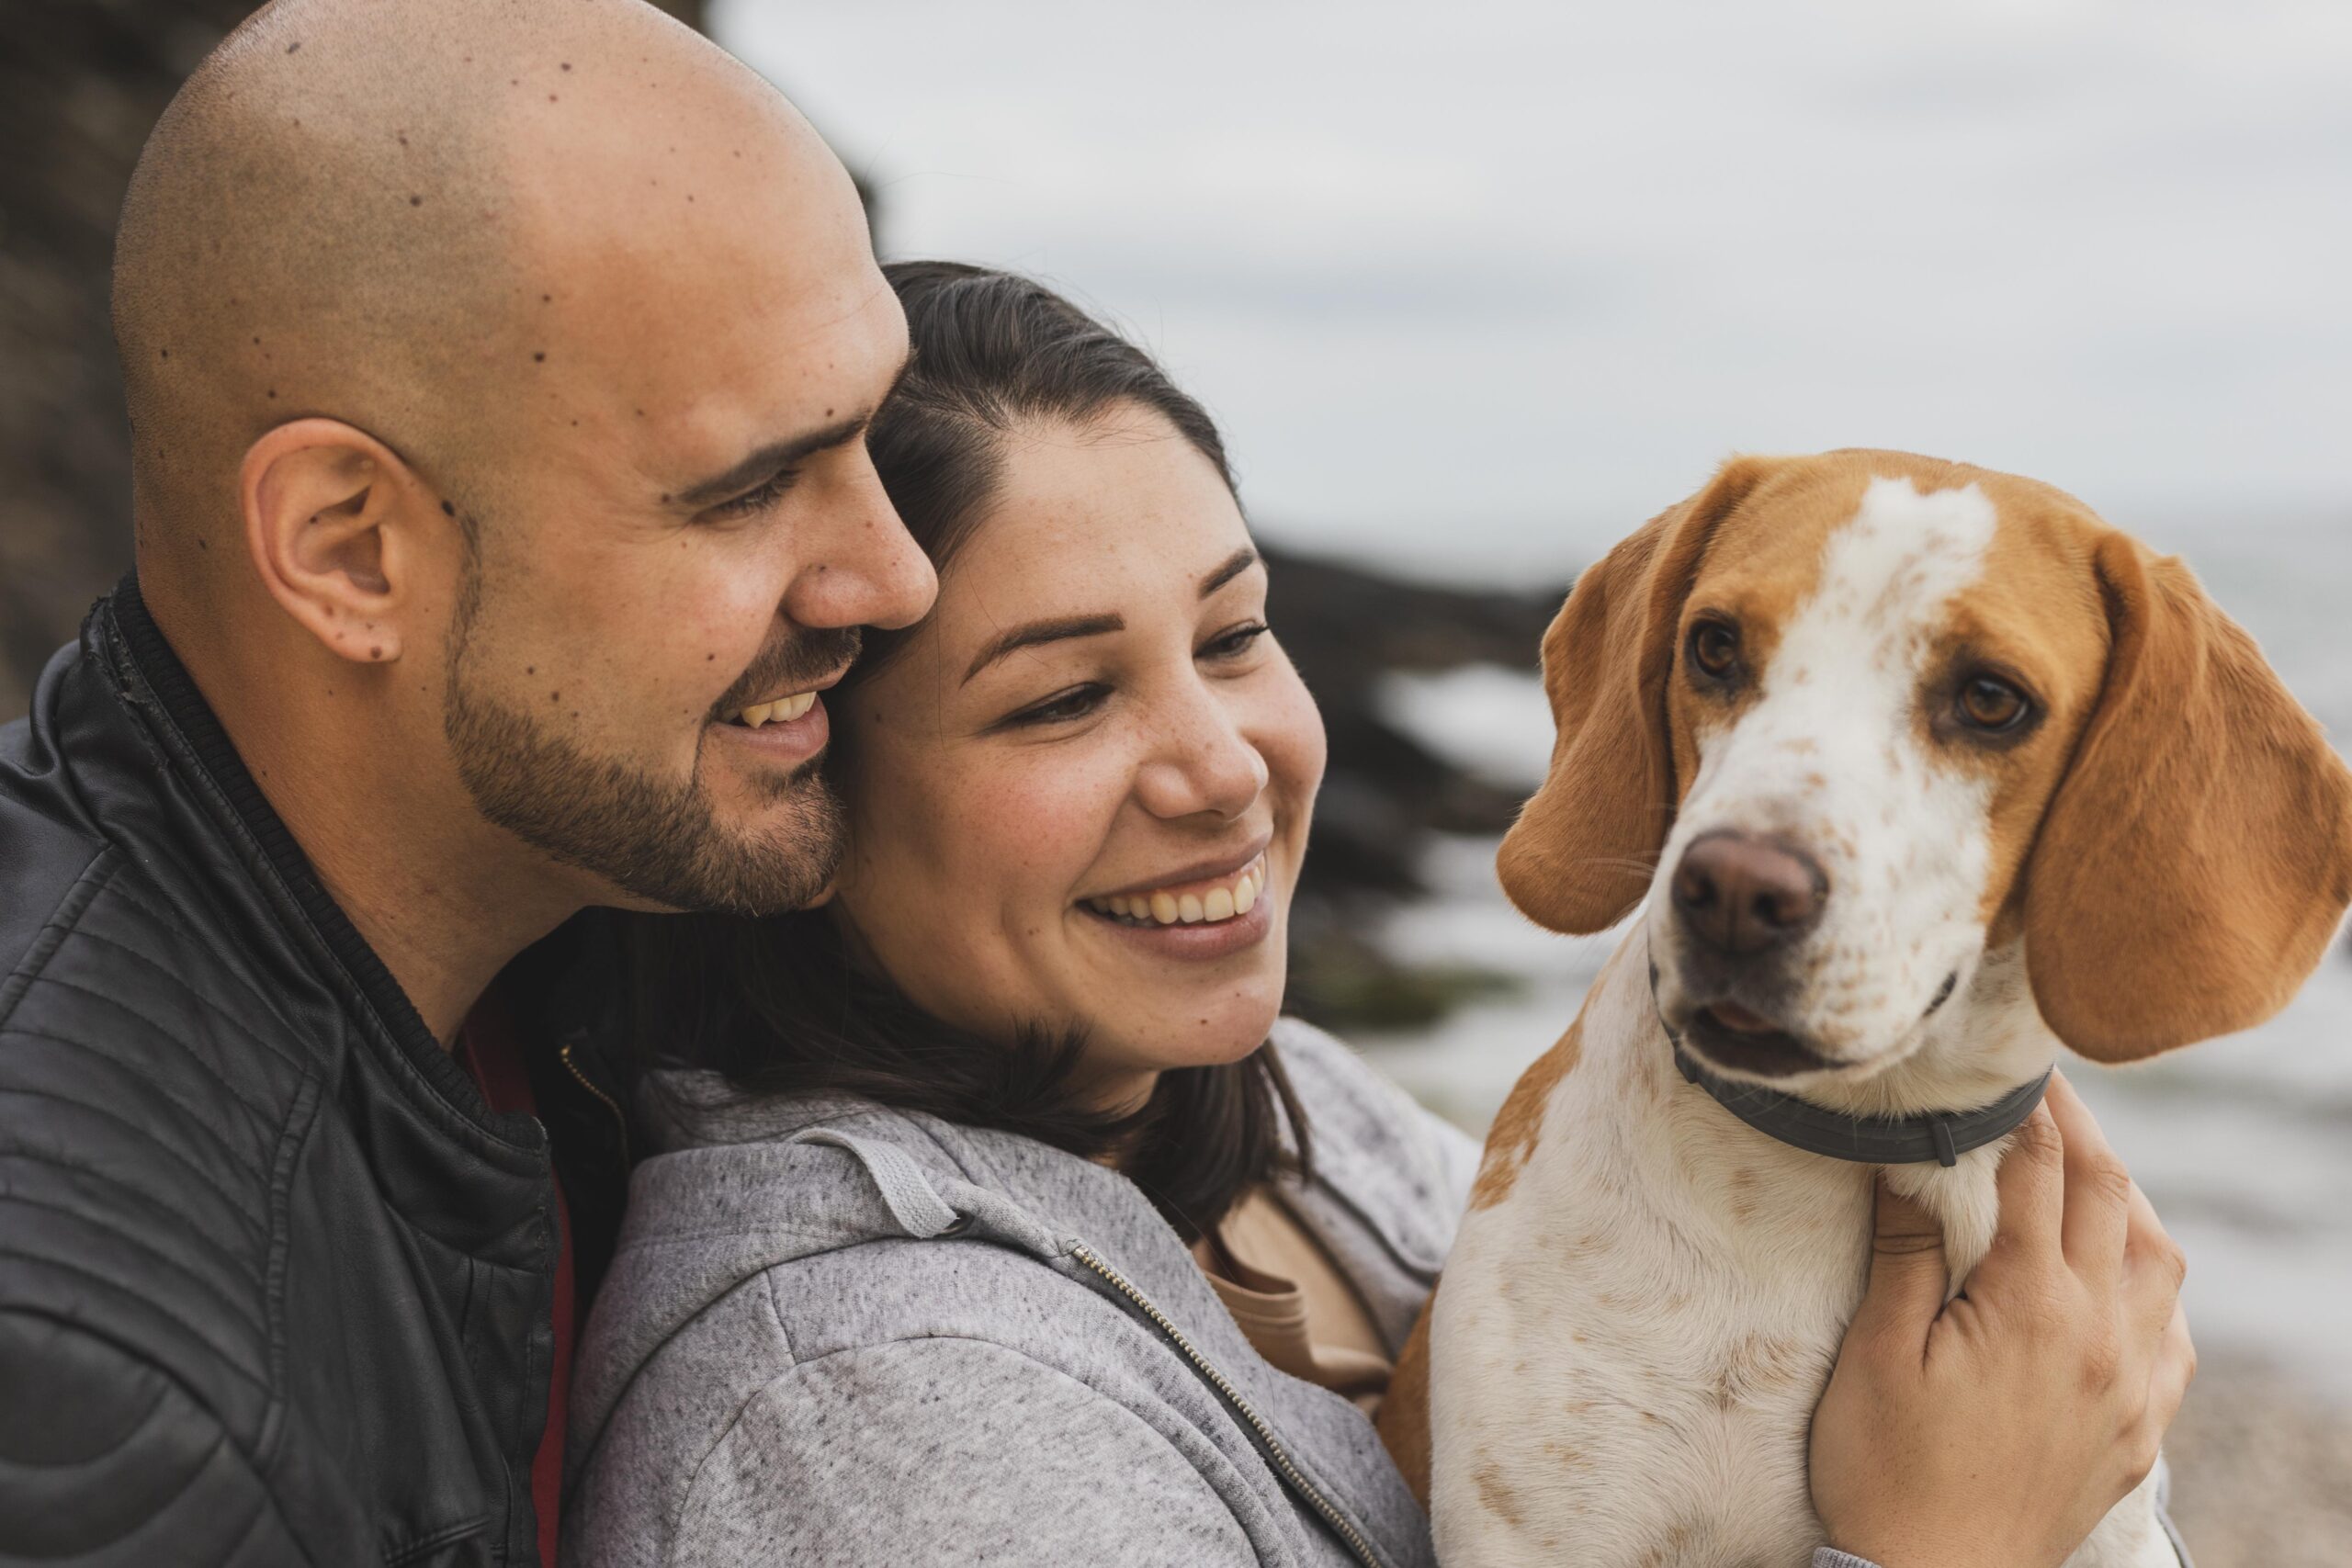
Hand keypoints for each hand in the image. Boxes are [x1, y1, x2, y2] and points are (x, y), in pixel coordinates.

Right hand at [1810, 1071, 2194, 1567]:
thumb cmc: (1886, 1473)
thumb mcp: (1875, 1354)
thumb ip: (1904, 1251)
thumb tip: (1909, 1160)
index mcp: (2032, 1307)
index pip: (2042, 1174)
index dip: (2028, 1109)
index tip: (2011, 1067)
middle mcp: (2101, 1337)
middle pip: (2111, 1199)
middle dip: (2081, 1134)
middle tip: (2047, 1093)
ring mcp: (2130, 1387)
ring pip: (2161, 1262)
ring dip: (2128, 1202)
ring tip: (2087, 1172)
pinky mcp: (2137, 1432)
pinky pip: (2175, 1338)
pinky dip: (2155, 1287)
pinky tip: (2123, 1279)